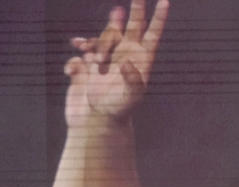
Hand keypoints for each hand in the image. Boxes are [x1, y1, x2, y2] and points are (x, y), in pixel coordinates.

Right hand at [78, 0, 168, 122]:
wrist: (96, 122)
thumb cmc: (119, 112)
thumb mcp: (131, 97)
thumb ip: (133, 80)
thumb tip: (127, 63)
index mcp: (140, 60)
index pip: (152, 35)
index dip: (159, 18)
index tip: (165, 0)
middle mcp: (125, 55)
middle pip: (131, 26)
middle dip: (135, 10)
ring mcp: (107, 57)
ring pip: (102, 38)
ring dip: (97, 46)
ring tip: (95, 65)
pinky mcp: (89, 62)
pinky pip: (81, 54)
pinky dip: (76, 60)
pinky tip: (74, 72)